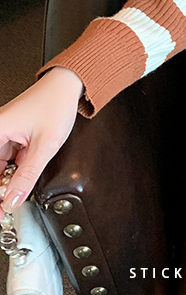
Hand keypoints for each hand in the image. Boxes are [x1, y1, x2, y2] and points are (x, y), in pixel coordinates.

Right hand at [0, 67, 83, 215]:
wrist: (69, 85)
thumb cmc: (55, 104)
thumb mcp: (44, 146)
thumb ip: (28, 175)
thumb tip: (13, 198)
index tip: (1, 208)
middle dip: (2, 187)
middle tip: (8, 207)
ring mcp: (5, 133)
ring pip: (1, 165)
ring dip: (9, 179)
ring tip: (17, 194)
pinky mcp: (14, 135)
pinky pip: (9, 158)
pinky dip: (16, 169)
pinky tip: (24, 175)